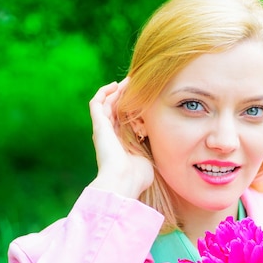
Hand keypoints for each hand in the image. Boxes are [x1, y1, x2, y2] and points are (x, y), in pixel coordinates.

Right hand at [88, 78, 153, 197]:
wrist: (124, 180)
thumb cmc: (138, 177)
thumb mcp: (149, 160)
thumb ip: (153, 152)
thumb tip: (166, 146)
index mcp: (121, 144)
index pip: (124, 121)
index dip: (132, 109)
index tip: (144, 99)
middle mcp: (110, 136)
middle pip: (115, 110)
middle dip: (124, 96)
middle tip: (136, 84)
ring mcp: (103, 130)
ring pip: (106, 104)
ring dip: (116, 91)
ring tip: (128, 81)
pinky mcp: (99, 126)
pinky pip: (96, 104)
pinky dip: (103, 93)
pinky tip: (114, 85)